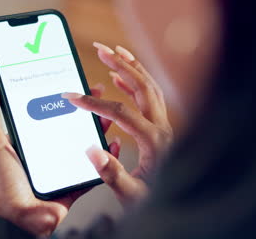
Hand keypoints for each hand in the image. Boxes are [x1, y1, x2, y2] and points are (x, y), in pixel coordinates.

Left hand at [0, 71, 119, 236]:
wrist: (17, 219)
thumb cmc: (1, 182)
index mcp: (28, 137)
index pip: (45, 107)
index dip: (59, 92)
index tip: (70, 77)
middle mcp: (45, 148)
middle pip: (69, 121)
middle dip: (83, 105)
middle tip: (95, 89)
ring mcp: (61, 165)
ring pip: (84, 140)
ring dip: (97, 125)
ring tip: (107, 112)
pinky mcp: (74, 181)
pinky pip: (94, 167)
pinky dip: (105, 156)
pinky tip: (113, 142)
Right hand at [62, 42, 172, 208]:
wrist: (183, 207)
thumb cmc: (157, 203)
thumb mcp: (132, 195)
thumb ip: (112, 174)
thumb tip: (92, 150)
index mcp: (154, 141)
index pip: (121, 111)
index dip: (94, 103)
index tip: (72, 97)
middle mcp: (163, 128)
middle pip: (142, 86)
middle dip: (120, 64)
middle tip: (100, 48)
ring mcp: (164, 126)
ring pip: (149, 87)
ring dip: (131, 67)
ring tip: (112, 53)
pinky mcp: (162, 129)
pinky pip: (150, 97)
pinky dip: (135, 82)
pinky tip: (119, 79)